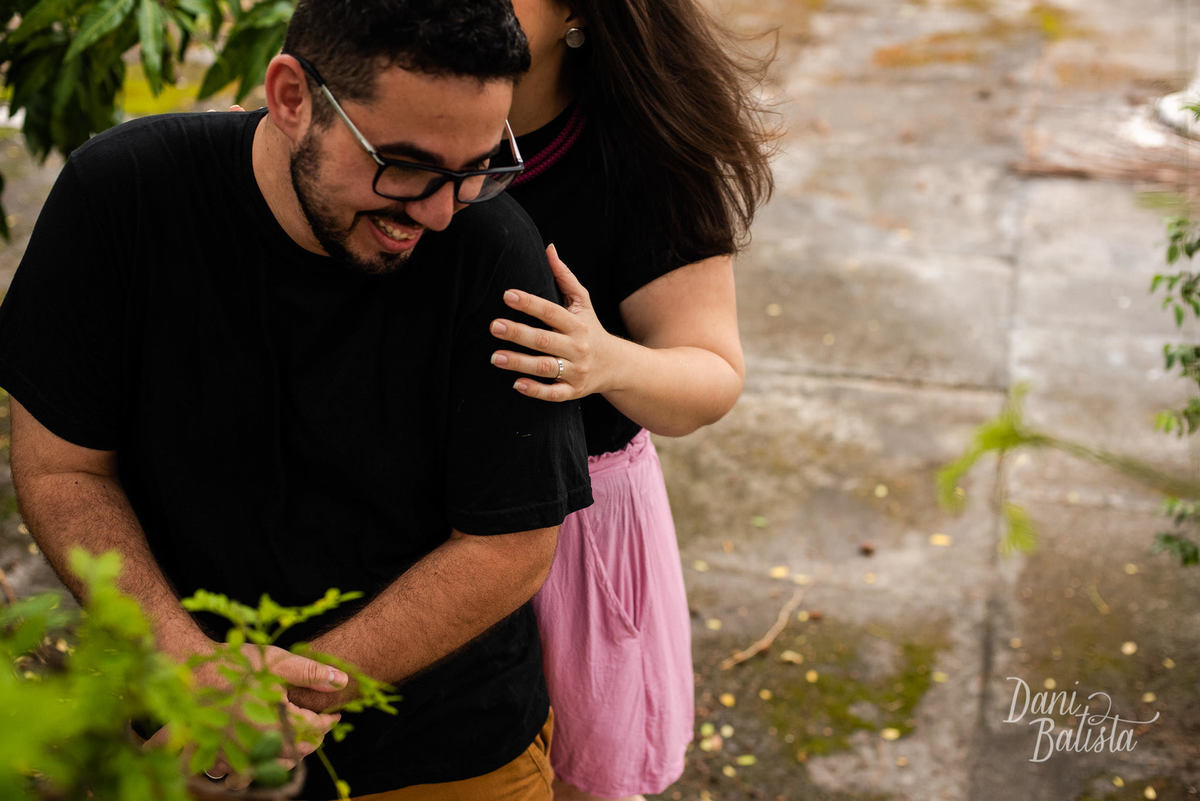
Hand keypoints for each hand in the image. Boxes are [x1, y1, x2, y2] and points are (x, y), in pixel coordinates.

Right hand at [186, 644, 344, 786]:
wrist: (189, 671)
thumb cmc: (235, 664)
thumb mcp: (277, 662)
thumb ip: (311, 673)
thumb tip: (342, 681)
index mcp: (275, 723)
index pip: (313, 730)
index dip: (328, 722)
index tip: (335, 714)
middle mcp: (255, 747)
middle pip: (295, 754)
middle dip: (309, 740)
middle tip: (318, 726)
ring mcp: (234, 757)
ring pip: (269, 768)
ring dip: (284, 758)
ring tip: (290, 740)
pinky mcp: (215, 760)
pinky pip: (240, 775)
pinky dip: (253, 767)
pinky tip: (258, 750)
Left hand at [490, 244, 616, 401]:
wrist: (617, 366)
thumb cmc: (591, 328)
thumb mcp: (582, 303)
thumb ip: (564, 277)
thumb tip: (549, 248)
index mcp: (576, 324)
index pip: (551, 311)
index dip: (530, 303)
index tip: (507, 295)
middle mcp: (577, 347)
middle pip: (546, 340)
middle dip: (520, 333)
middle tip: (495, 326)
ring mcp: (576, 371)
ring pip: (546, 367)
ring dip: (520, 363)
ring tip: (495, 357)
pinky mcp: (574, 391)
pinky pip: (554, 393)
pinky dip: (536, 390)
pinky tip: (516, 384)